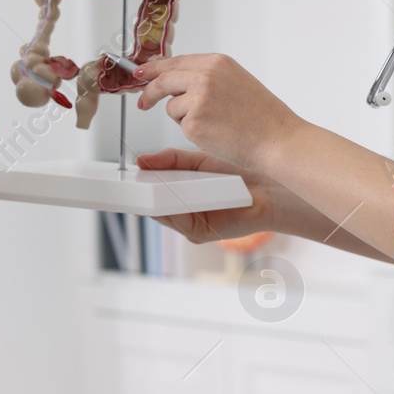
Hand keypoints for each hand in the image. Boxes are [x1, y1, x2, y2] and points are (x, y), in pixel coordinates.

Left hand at [133, 54, 303, 172]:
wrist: (276, 139)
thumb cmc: (262, 116)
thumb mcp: (235, 81)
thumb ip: (207, 76)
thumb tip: (177, 79)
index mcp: (216, 62)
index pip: (176, 61)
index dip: (155, 68)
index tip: (142, 72)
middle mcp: (205, 76)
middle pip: (163, 80)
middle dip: (149, 92)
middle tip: (143, 103)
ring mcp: (197, 98)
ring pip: (171, 106)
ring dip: (184, 117)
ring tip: (214, 123)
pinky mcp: (193, 122)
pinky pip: (181, 125)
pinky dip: (193, 132)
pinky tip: (214, 133)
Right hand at [135, 146, 286, 243]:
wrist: (267, 186)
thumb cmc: (236, 172)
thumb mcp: (196, 161)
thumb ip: (170, 160)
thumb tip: (143, 161)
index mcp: (179, 196)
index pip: (151, 192)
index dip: (137, 184)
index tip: (126, 172)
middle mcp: (182, 213)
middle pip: (152, 204)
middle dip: (140, 193)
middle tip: (127, 179)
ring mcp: (189, 225)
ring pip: (162, 214)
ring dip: (153, 200)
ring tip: (143, 184)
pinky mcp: (199, 233)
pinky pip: (178, 221)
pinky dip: (171, 208)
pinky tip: (169, 194)